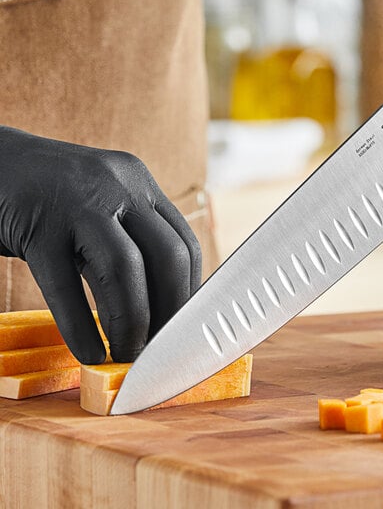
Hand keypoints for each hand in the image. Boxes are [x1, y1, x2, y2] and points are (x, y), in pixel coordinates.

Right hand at [0, 127, 201, 362]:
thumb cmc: (47, 199)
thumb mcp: (97, 214)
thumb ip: (125, 250)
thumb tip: (153, 313)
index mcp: (138, 183)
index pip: (185, 244)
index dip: (188, 293)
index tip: (180, 327)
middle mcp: (117, 186)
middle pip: (167, 256)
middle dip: (169, 311)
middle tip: (158, 347)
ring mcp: (78, 201)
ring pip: (124, 269)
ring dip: (131, 322)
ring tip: (127, 355)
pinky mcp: (37, 225)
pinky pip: (66, 285)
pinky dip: (80, 326)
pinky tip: (89, 352)